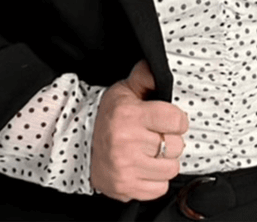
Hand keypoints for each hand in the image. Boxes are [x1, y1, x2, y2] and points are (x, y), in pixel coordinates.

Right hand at [90, 59, 187, 202]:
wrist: (78, 143)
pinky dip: (156, 180)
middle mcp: (127, 142)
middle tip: (156, 136)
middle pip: (176, 146)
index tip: (170, 120)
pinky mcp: (125, 188)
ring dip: (164, 161)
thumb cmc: (107, 116)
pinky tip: (144, 167)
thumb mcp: (124, 90)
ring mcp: (126, 168)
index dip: (178, 120)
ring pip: (171, 169)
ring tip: (150, 152)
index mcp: (130, 115)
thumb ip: (145, 77)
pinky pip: (160, 189)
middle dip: (170, 140)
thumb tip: (158, 67)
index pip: (176, 120)